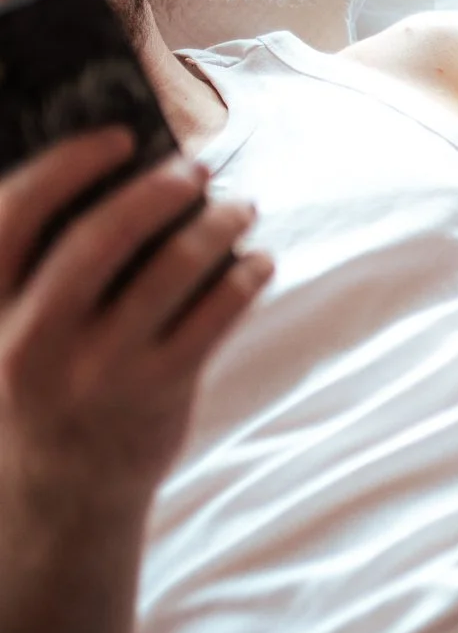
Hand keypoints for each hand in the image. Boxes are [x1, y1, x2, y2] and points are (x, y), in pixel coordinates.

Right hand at [0, 129, 272, 511]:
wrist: (60, 494)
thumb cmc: (43, 386)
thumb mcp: (16, 329)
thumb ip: (48, 268)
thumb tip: (132, 179)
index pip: (13, 215)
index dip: (67, 165)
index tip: (117, 137)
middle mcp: (33, 337)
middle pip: (101, 236)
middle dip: (159, 189)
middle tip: (197, 168)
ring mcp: (98, 367)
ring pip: (173, 269)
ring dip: (218, 225)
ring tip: (241, 207)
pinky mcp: (157, 391)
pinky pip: (216, 315)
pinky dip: (245, 276)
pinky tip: (257, 261)